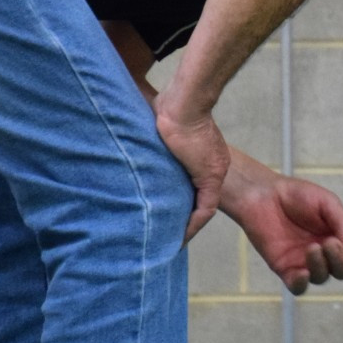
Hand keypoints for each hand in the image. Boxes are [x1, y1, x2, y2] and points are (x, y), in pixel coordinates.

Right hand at [154, 105, 228, 241]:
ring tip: (170, 238)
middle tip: (165, 231)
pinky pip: (206, 208)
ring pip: (203, 205)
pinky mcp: (210, 176)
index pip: (192, 182)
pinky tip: (180, 236)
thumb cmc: (167, 107)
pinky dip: (193, 224)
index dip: (181, 200)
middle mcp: (210, 162)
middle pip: (197, 196)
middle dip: (182, 215)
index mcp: (199, 152)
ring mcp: (213, 169)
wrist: (183, 104)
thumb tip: (130, 134)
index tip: (168, 215)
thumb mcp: (159, 125)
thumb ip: (153, 136)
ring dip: (187, 223)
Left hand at [221, 163, 342, 291]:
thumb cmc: (297, 196)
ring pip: (322, 278)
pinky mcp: (285, 269)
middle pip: (342, 270)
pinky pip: (298, 287)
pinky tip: (301, 272)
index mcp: (340, 237)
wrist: (263, 195)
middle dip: (341, 260)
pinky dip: (302, 283)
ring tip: (312, 247)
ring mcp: (305, 263)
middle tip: (330, 243)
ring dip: (321, 266)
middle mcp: (325, 253)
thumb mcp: (327, 203)